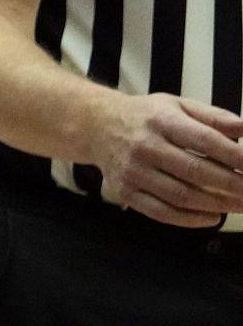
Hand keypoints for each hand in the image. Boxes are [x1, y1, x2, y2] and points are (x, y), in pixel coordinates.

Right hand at [90, 92, 242, 226]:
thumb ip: (214, 117)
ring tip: (240, 205)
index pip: (204, 140)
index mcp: (161, 120)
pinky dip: (191, 219)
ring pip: (181, 196)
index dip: (235, 155)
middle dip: (233, 185)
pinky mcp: (126, 192)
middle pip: (196, 171)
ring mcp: (133, 172)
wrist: (97, 126)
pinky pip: (162, 212)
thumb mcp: (178, 105)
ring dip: (217, 204)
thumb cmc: (145, 117)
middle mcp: (145, 146)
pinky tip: (212, 217)